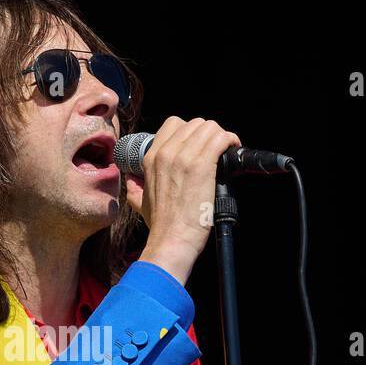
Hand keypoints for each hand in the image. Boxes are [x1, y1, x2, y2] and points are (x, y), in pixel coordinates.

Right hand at [125, 116, 241, 285]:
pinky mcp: (201, 166)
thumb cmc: (161, 226)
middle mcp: (166, 153)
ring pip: (209, 127)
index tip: (201, 146)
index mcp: (152, 158)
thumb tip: (132, 182)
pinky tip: (233, 149)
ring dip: (222, 136)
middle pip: (195, 124)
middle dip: (209, 134)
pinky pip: (220, 138)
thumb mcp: (139, 203)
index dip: (191, 132)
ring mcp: (184, 158)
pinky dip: (230, 141)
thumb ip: (134, 189)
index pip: (174, 124)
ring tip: (227, 150)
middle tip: (217, 150)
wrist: (171, 240)